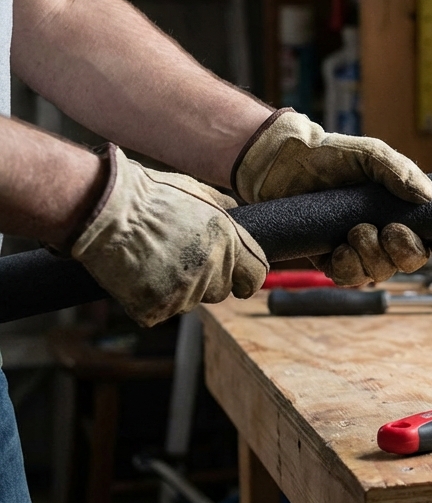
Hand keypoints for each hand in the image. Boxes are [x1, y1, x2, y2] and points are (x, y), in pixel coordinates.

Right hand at [70, 146, 268, 326]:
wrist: (104, 211)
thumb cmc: (148, 196)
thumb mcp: (195, 190)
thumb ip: (221, 206)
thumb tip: (236, 209)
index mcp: (228, 241)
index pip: (255, 275)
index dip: (247, 279)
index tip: (241, 283)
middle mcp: (212, 268)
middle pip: (221, 291)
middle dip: (207, 281)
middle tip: (179, 262)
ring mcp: (184, 291)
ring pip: (190, 302)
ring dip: (177, 291)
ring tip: (153, 263)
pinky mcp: (156, 308)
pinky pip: (160, 312)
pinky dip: (149, 302)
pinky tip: (137, 278)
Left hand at [232, 109, 431, 284]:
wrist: (284, 164)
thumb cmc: (331, 155)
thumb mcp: (370, 155)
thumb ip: (400, 171)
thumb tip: (427, 196)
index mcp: (404, 211)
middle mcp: (387, 234)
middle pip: (413, 261)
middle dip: (406, 250)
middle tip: (389, 230)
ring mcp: (361, 249)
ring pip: (381, 273)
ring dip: (373, 256)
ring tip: (356, 230)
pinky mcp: (332, 260)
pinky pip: (350, 278)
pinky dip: (348, 266)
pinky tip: (339, 247)